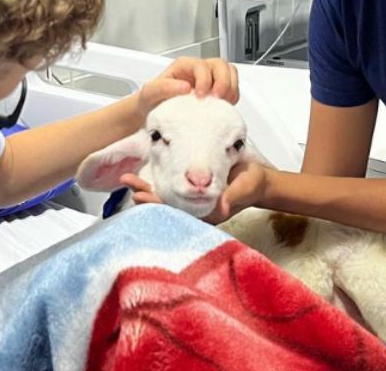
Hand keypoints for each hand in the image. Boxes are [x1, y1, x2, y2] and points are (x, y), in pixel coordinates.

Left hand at [120, 162, 269, 225]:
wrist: (258, 179)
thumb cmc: (252, 184)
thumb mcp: (244, 188)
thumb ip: (232, 197)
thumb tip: (221, 206)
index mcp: (206, 212)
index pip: (175, 211)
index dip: (156, 204)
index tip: (140, 196)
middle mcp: (195, 208)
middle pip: (164, 205)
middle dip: (145, 195)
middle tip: (128, 183)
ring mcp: (193, 199)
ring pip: (165, 196)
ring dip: (147, 187)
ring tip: (128, 179)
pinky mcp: (193, 188)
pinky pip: (172, 186)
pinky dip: (158, 180)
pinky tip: (144, 172)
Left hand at [136, 57, 239, 118]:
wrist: (154, 114)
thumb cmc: (152, 101)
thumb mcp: (150, 93)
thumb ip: (163, 87)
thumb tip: (185, 87)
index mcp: (184, 66)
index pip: (202, 65)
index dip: (204, 79)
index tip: (200, 96)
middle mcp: (199, 70)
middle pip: (221, 65)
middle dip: (223, 82)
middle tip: (217, 99)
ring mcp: (210, 79)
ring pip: (230, 73)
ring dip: (230, 88)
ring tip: (222, 104)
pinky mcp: (217, 92)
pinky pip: (233, 88)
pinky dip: (232, 97)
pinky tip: (223, 107)